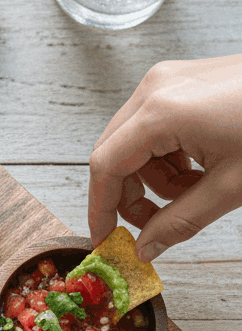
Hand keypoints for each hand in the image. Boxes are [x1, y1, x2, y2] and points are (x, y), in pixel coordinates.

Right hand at [88, 56, 241, 260]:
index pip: (105, 166)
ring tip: (194, 192)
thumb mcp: (230, 187)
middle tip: (153, 225)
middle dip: (130, 195)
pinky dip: (168, 156)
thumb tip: (145, 248)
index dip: (101, 209)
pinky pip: (153, 127)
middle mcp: (154, 89)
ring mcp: (166, 81)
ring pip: (133, 143)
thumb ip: (179, 223)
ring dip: (154, 178)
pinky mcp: (179, 82)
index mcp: (160, 112)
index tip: (106, 239)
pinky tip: (200, 168)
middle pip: (113, 153)